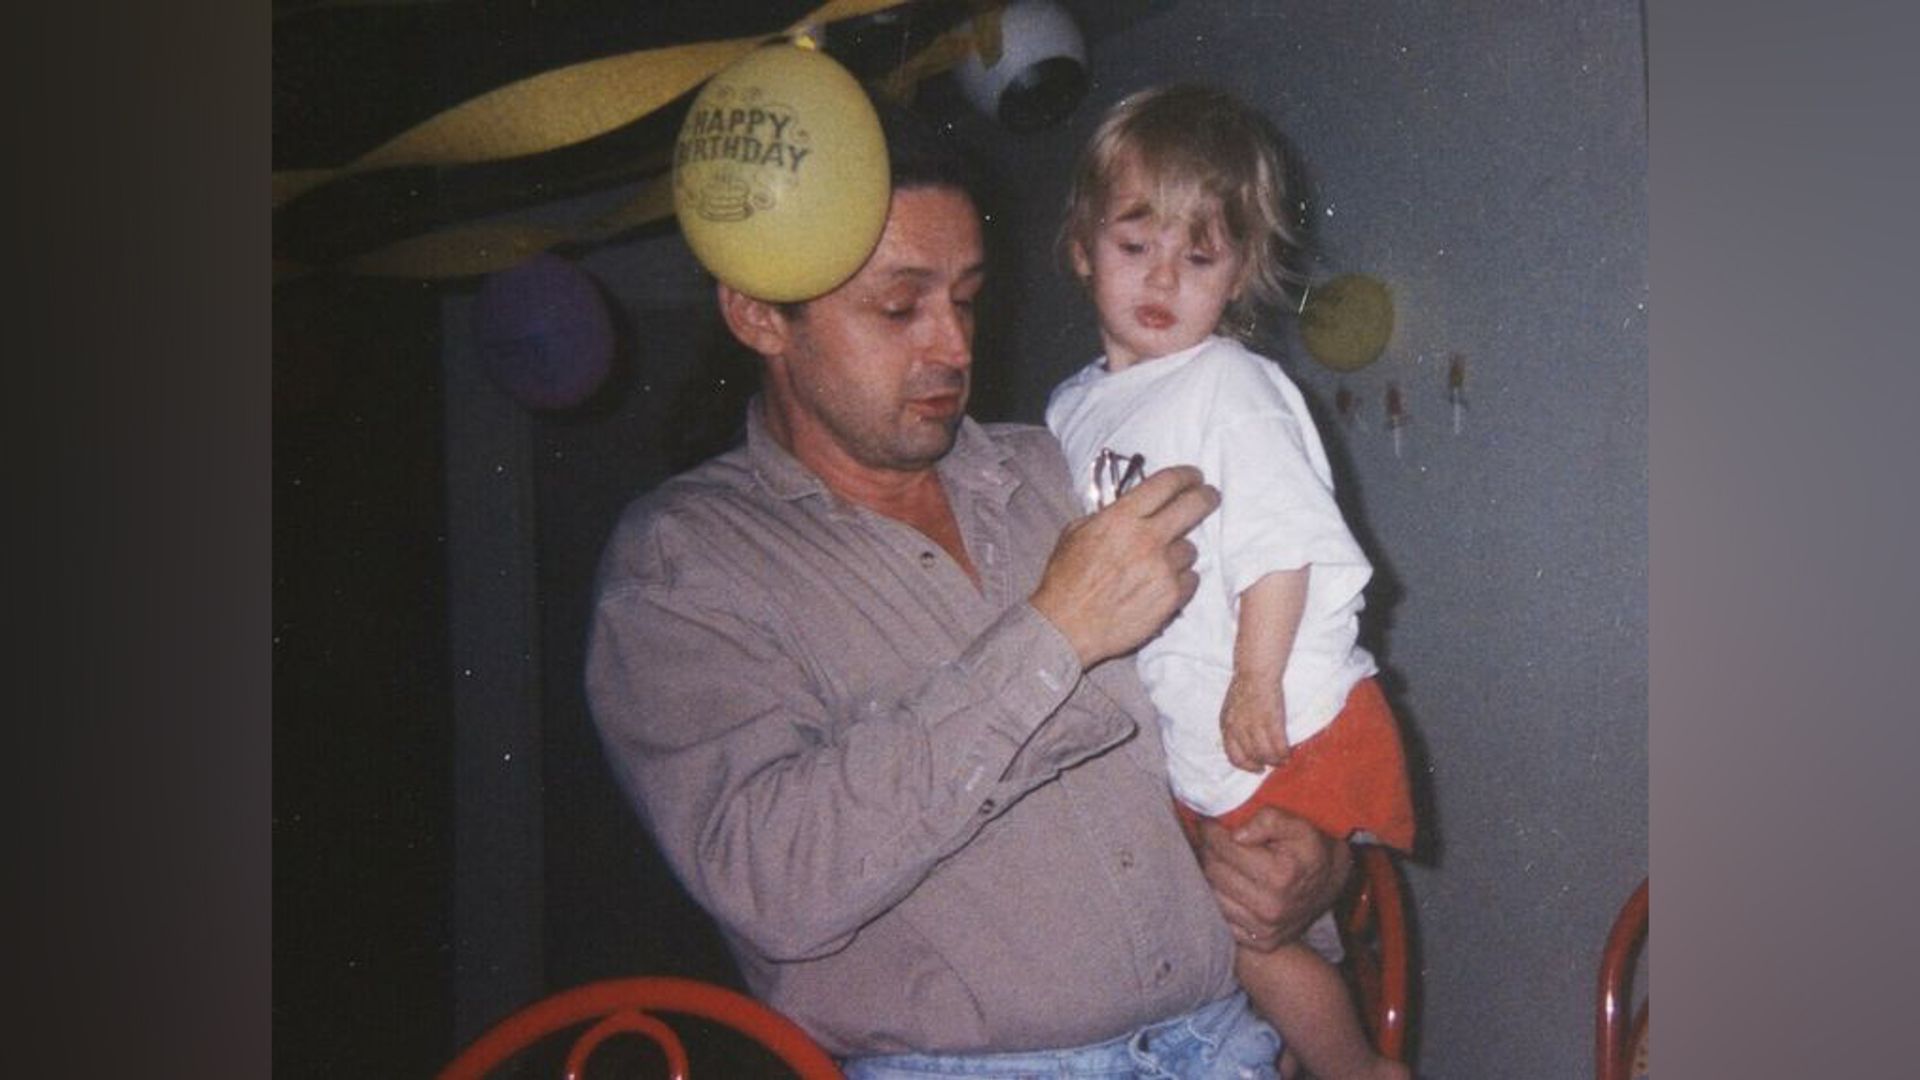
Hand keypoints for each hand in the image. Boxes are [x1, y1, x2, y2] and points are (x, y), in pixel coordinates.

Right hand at [1030, 466, 1217, 665]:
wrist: (1065, 627)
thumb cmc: (1065, 580)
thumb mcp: (1076, 533)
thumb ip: (1108, 516)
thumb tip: (1132, 507)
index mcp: (1121, 518)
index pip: (1166, 483)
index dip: (1186, 475)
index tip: (1194, 476)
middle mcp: (1147, 539)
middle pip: (1194, 505)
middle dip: (1206, 497)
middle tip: (1210, 497)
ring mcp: (1162, 569)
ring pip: (1191, 549)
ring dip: (1180, 552)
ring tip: (1158, 565)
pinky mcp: (1171, 597)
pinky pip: (1191, 579)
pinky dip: (1180, 581)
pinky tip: (1160, 586)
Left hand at [1193, 806, 1348, 951]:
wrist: (1331, 886)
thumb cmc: (1312, 852)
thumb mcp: (1300, 827)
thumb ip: (1269, 820)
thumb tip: (1236, 834)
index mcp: (1279, 876)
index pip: (1224, 847)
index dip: (1212, 830)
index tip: (1211, 822)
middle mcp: (1270, 907)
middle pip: (1214, 870)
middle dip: (1209, 849)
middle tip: (1213, 837)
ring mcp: (1264, 929)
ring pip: (1212, 894)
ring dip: (1212, 873)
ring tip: (1221, 858)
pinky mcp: (1260, 942)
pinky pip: (1222, 917)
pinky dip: (1221, 897)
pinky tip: (1230, 883)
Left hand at [1220, 674, 1289, 771]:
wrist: (1255, 671)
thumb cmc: (1245, 687)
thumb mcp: (1231, 710)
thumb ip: (1234, 727)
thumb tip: (1243, 744)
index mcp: (1226, 726)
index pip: (1233, 756)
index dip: (1246, 765)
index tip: (1256, 768)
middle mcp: (1238, 728)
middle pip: (1250, 757)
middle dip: (1262, 765)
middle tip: (1271, 765)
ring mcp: (1254, 725)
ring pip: (1265, 754)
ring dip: (1275, 761)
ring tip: (1282, 760)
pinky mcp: (1270, 720)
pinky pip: (1278, 745)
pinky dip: (1284, 753)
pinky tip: (1288, 754)